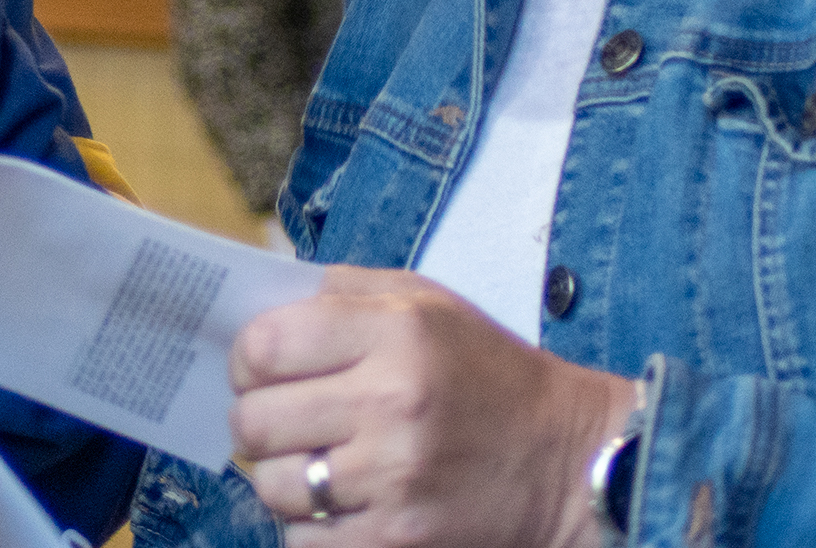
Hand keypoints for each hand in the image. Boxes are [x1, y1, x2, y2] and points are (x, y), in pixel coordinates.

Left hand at [229, 266, 636, 547]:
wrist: (570, 460)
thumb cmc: (484, 372)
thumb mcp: (426, 303)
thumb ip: (341, 293)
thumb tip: (258, 307)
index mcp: (394, 333)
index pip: (265, 345)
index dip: (245, 361)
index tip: (257, 371)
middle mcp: (392, 402)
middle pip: (256, 421)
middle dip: (254, 422)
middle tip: (275, 423)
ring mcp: (395, 477)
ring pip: (273, 486)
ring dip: (281, 478)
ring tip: (310, 466)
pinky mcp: (401, 538)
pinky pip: (304, 540)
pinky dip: (308, 527)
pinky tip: (337, 506)